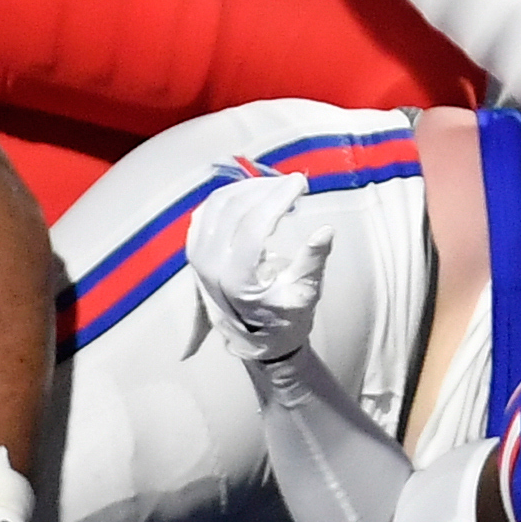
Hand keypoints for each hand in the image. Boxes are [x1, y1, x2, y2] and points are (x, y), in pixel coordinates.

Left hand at [185, 173, 330, 368]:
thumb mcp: (305, 294)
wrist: (258, 339)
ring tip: (276, 186)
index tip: (302, 183)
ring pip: (217, 204)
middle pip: (234, 208)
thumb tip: (325, 230)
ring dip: (248, 187)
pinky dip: (229, 195)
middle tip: (294, 183)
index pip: (254, 224)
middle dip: (267, 188)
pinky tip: (252, 194)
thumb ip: (313, 261)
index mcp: (236, 279)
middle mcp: (210, 267)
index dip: (279, 197)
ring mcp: (197, 258)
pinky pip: (206, 211)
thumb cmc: (286, 317)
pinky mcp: (194, 250)